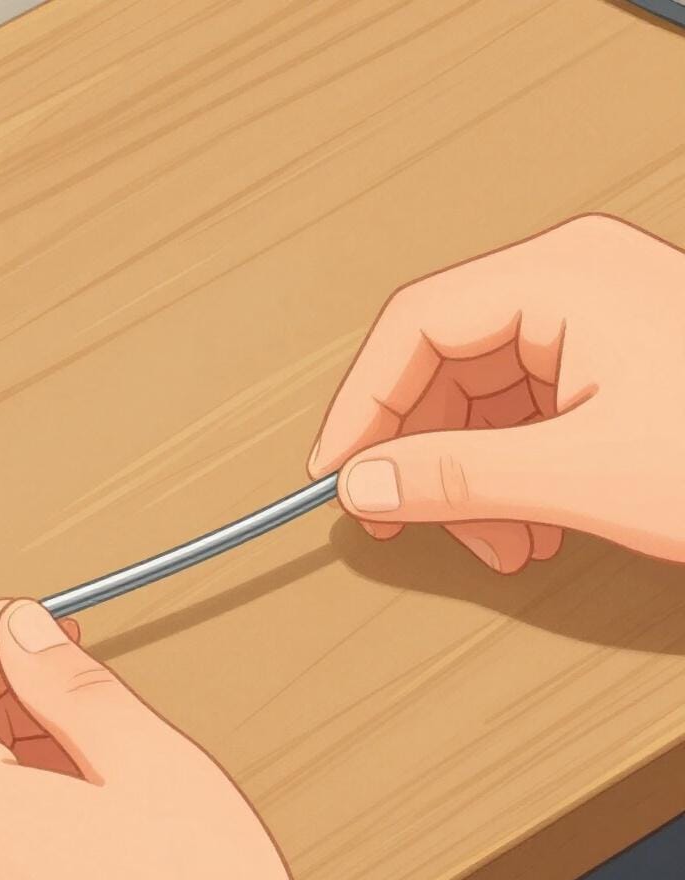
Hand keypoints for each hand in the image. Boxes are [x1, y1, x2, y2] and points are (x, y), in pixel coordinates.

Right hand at [309, 214, 684, 570]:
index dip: (362, 402)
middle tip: (402, 520)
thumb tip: (365, 481)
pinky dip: (509, 480)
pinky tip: (529, 526)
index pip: (415, 325)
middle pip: (442, 368)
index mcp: (562, 277)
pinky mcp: (604, 371)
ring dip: (470, 482)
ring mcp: (588, 329)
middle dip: (424, 457)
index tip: (335, 471)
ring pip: (477, 404)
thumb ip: (460, 477)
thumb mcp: (587, 473)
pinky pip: (519, 421)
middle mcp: (568, 289)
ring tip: (499, 543)